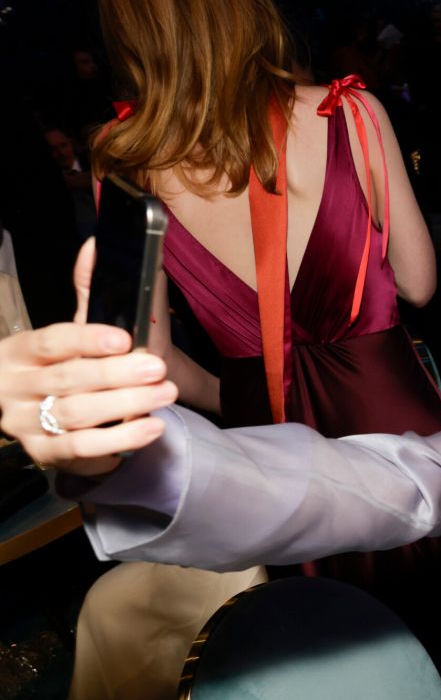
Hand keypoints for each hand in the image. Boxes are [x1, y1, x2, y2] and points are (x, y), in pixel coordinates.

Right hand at [0, 240, 175, 475]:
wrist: (51, 410)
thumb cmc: (70, 364)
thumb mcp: (77, 328)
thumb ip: (89, 291)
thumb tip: (99, 246)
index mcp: (20, 350)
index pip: (51, 341)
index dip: (87, 339)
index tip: (124, 338)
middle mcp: (16, 387)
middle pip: (67, 379)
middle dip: (116, 374)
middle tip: (157, 367)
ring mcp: (26, 423)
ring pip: (76, 415)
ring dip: (125, 405)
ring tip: (164, 394)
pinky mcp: (45, 453)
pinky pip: (82, 449)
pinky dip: (120, 439)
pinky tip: (152, 428)